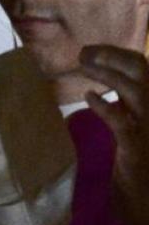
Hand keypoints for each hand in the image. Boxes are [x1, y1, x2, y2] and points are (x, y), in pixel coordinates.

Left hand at [80, 44, 148, 224]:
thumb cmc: (141, 173)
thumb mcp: (136, 135)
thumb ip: (129, 113)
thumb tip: (110, 93)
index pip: (146, 69)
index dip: (120, 55)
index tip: (95, 51)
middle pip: (143, 70)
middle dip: (112, 56)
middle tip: (83, 54)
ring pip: (136, 89)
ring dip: (106, 73)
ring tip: (83, 67)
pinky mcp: (138, 148)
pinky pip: (121, 121)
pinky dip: (104, 106)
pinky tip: (89, 98)